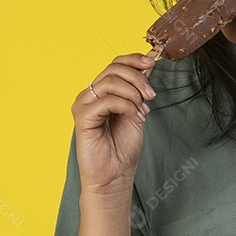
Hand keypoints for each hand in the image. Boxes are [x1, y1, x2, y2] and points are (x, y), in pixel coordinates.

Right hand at [72, 53, 156, 194]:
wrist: (114, 176)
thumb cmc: (123, 149)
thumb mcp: (136, 112)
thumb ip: (138, 90)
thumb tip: (147, 66)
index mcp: (101, 92)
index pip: (115, 64)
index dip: (134, 59)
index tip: (152, 63)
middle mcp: (89, 95)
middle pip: (113, 69)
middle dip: (138, 79)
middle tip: (151, 96)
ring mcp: (83, 105)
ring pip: (111, 82)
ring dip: (134, 94)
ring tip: (143, 111)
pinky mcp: (82, 117)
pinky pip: (108, 100)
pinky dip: (127, 106)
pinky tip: (136, 118)